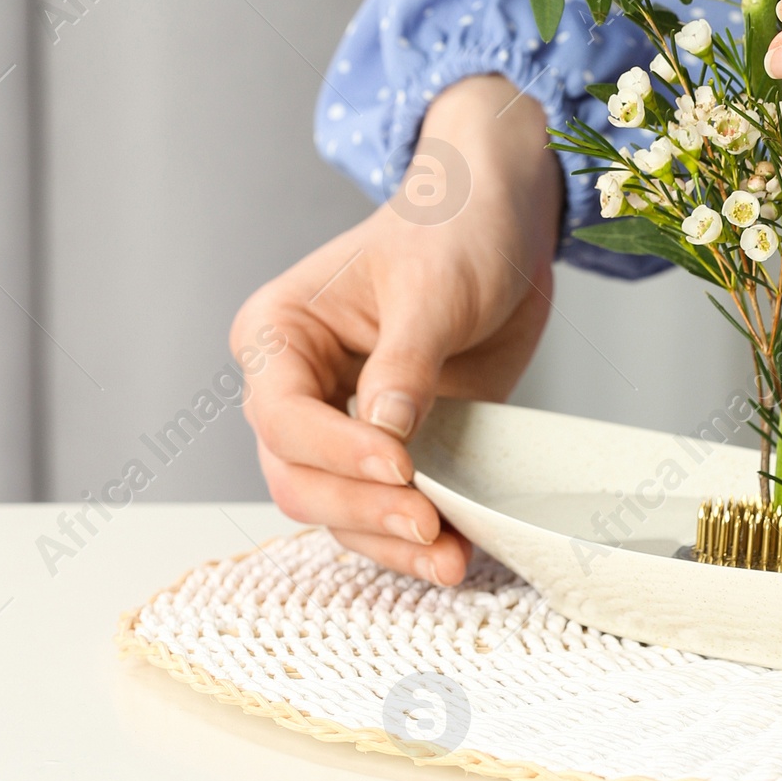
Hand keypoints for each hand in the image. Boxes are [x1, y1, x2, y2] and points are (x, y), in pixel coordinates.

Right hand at [230, 74, 560, 580]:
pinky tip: (455, 552)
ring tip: (450, 554)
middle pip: (297, 476)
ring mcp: (339, 427)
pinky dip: (413, 539)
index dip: (335, 450)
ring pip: (335, 509)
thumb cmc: (451, 229)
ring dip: (388, 540)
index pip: (280, 414)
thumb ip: (405, 363)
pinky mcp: (389, 451)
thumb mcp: (432, 287)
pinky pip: (382, 510)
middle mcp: (295, 389)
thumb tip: (386, 434)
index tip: (400, 464)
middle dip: (360, 507)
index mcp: (279, 334)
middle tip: (427, 521)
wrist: (502, 225)